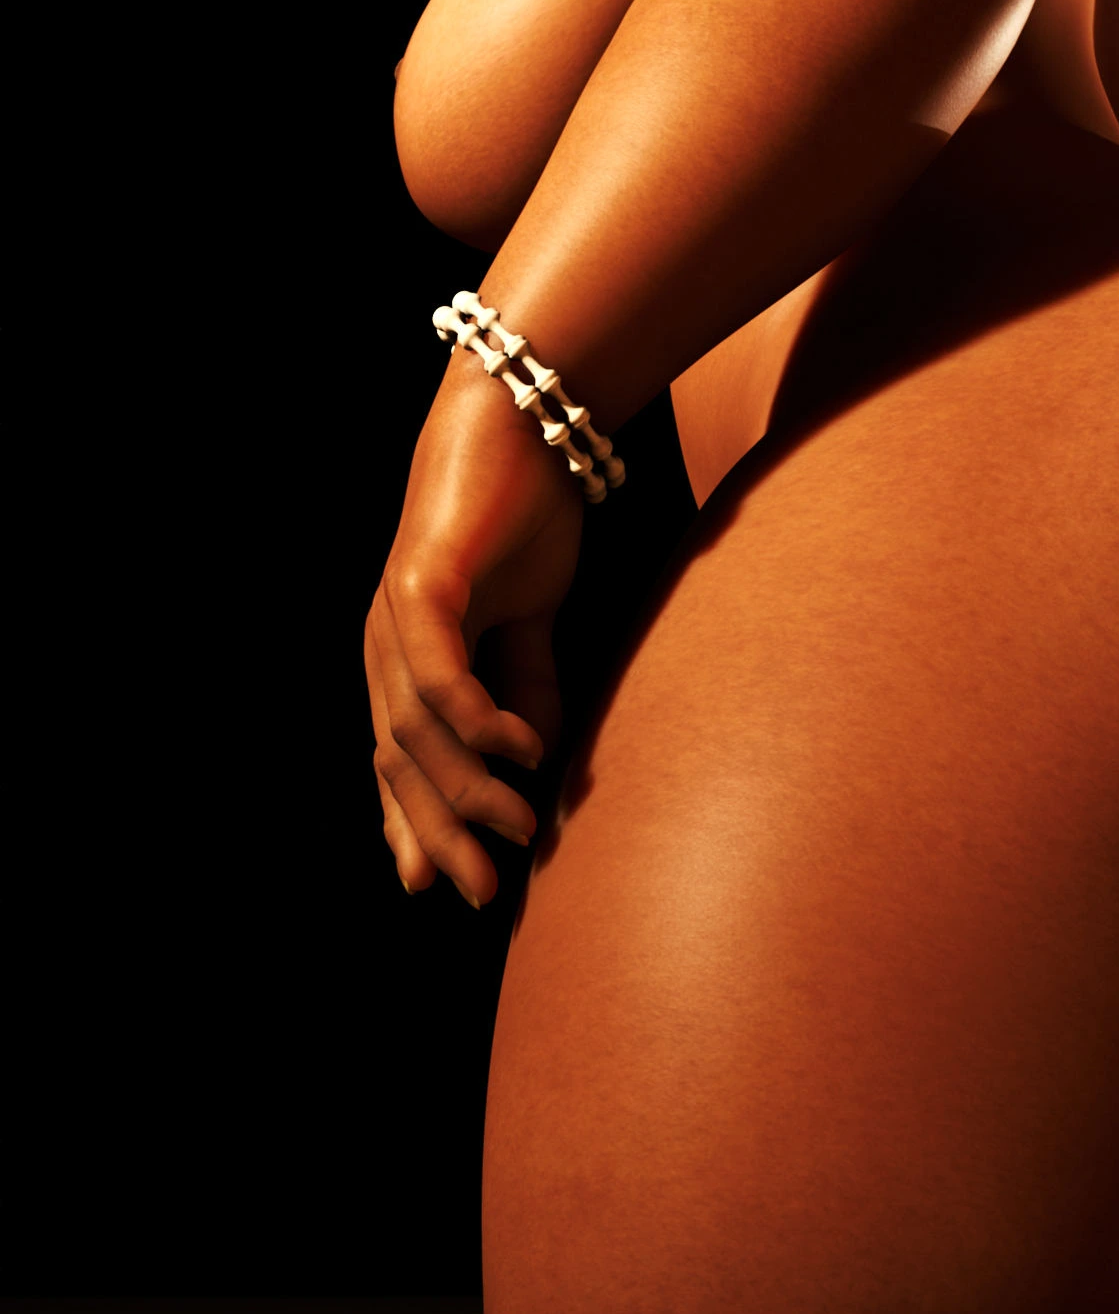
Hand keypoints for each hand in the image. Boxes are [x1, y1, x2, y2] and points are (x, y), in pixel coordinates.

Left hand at [365, 349, 584, 906]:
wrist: (526, 421)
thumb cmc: (523, 514)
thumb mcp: (533, 618)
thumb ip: (528, 684)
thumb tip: (535, 755)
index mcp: (408, 656)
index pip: (400, 759)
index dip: (417, 825)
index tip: (444, 888)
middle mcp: (387, 644)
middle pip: (398, 759)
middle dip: (439, 831)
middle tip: (482, 892)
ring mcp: (396, 614)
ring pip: (414, 726)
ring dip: (466, 784)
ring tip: (518, 826)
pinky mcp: (421, 582)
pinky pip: (435, 666)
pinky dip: (470, 713)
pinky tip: (509, 750)